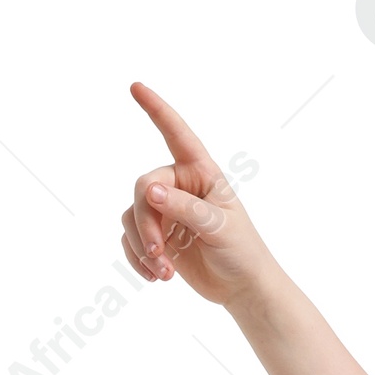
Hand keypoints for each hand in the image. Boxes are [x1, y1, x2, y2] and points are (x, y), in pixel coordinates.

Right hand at [121, 82, 275, 308]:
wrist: (243, 288)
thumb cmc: (242, 250)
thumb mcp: (219, 227)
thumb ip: (185, 208)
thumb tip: (149, 192)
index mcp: (200, 172)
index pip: (176, 134)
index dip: (156, 110)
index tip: (135, 87)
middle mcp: (179, 186)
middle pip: (143, 188)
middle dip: (146, 222)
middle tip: (158, 251)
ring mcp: (166, 211)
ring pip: (132, 216)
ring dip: (141, 246)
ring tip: (162, 272)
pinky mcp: (158, 236)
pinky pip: (131, 240)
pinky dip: (138, 258)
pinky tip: (155, 277)